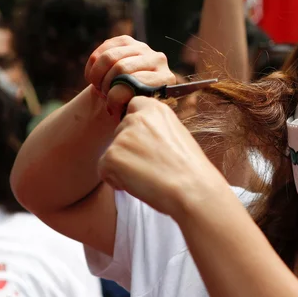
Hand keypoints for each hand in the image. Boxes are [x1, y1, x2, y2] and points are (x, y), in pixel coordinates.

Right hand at [84, 36, 175, 119]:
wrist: (129, 95)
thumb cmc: (134, 106)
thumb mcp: (136, 110)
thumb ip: (133, 105)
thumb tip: (120, 103)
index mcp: (166, 79)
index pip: (136, 83)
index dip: (116, 97)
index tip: (112, 108)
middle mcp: (158, 59)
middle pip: (121, 67)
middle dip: (107, 86)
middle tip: (105, 96)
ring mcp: (143, 48)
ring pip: (109, 57)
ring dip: (97, 77)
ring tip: (100, 88)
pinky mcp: (127, 41)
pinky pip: (101, 52)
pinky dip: (92, 68)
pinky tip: (95, 78)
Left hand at [97, 96, 225, 216]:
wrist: (193, 190)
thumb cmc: (191, 170)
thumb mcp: (178, 136)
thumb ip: (157, 130)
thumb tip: (143, 139)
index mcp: (156, 109)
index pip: (134, 106)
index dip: (136, 127)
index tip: (145, 143)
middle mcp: (136, 118)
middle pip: (120, 132)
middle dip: (129, 150)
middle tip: (152, 167)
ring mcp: (122, 137)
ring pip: (113, 153)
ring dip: (124, 167)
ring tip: (150, 177)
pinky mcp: (112, 156)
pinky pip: (104, 170)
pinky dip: (117, 181)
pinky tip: (140, 185)